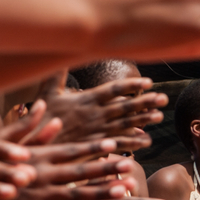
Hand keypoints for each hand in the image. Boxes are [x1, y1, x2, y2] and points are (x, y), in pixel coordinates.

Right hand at [40, 78, 166, 149]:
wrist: (37, 144)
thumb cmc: (42, 116)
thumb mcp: (48, 92)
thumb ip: (57, 74)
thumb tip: (59, 53)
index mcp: (87, 100)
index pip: (114, 90)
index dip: (132, 85)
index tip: (148, 82)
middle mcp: (95, 115)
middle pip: (125, 106)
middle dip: (145, 102)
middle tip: (163, 98)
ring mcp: (97, 131)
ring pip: (125, 124)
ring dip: (143, 120)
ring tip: (159, 116)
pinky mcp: (96, 146)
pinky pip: (118, 144)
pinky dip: (133, 142)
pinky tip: (146, 140)